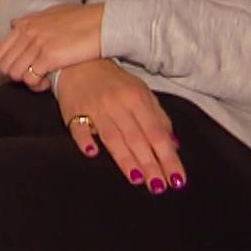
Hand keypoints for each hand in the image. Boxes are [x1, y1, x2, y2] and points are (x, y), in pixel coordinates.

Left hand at [0, 2, 104, 90]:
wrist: (101, 23)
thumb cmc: (82, 18)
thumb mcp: (52, 13)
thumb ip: (32, 20)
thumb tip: (16, 23)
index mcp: (25, 24)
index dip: (7, 63)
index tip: (20, 68)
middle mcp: (27, 33)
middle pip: (4, 65)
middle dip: (15, 75)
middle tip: (30, 78)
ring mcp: (36, 45)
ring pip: (15, 74)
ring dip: (26, 81)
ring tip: (41, 80)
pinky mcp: (48, 57)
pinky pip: (30, 79)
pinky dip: (37, 85)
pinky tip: (48, 82)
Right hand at [53, 60, 185, 193]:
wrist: (78, 63)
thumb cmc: (114, 82)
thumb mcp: (141, 92)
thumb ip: (158, 118)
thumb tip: (174, 145)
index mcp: (137, 99)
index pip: (157, 133)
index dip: (168, 156)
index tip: (177, 179)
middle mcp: (118, 104)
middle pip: (136, 138)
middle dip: (150, 164)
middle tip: (159, 187)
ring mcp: (94, 108)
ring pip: (112, 136)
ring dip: (125, 158)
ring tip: (137, 179)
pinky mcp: (72, 112)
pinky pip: (78, 128)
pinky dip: (85, 139)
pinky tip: (92, 152)